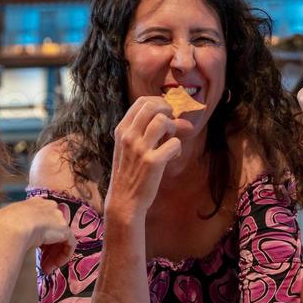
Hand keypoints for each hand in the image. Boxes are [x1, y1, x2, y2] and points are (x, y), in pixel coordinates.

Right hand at [0, 197, 75, 268]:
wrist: (13, 226)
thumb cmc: (5, 224)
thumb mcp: (9, 220)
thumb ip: (17, 224)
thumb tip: (14, 234)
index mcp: (35, 203)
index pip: (42, 219)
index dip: (40, 236)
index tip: (34, 249)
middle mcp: (49, 207)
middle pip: (53, 229)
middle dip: (48, 249)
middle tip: (41, 263)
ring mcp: (58, 217)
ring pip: (60, 238)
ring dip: (53, 255)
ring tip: (45, 269)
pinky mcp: (65, 229)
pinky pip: (69, 244)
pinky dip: (63, 257)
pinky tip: (53, 266)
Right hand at [104, 96, 183, 219]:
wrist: (124, 201)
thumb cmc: (131, 172)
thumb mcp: (130, 148)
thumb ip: (148, 131)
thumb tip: (180, 119)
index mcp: (122, 130)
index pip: (141, 102)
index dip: (158, 103)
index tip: (164, 113)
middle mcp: (129, 136)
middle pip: (152, 106)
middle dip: (167, 111)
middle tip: (169, 124)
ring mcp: (140, 149)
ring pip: (162, 121)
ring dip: (172, 128)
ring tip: (169, 140)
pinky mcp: (153, 162)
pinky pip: (174, 143)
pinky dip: (177, 148)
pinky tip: (172, 156)